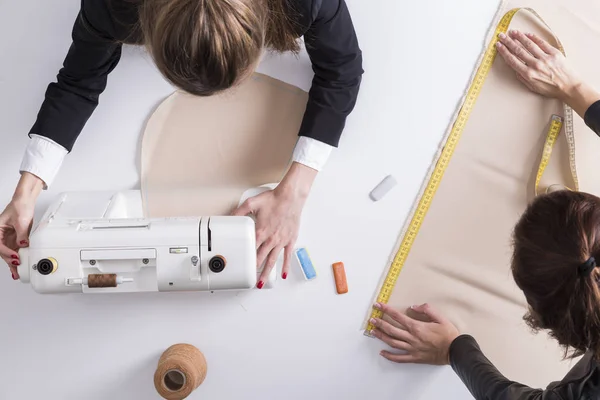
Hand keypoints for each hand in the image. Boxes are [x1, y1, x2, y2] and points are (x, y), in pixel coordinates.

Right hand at [0, 172, 42, 279]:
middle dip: (9, 261)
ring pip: (8, 253)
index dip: (6, 252)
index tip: (15, 256)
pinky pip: (15, 250)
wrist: (25, 201)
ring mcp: (8, 238)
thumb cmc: (19, 206)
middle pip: (3, 251)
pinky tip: (19, 265)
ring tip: (17, 273)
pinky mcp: (16, 239)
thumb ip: (21, 233)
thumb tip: (23, 244)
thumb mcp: (21, 220)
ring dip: (12, 262)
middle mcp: (1, 235)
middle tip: (16, 269)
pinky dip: (17, 257)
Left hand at [232, 162, 316, 287]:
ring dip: (266, 273)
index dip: (245, 260)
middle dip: (254, 271)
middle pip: (260, 259)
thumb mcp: (251, 203)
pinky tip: (282, 274)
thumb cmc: (274, 199)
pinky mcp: (290, 240)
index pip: (250, 249)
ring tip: (262, 283)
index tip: (241, 268)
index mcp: (260, 231)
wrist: (290, 196)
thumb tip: (230, 217)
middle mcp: (270, 239)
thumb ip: (239, 212)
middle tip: (249, 281)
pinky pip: (287, 255)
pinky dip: (285, 266)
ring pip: (272, 261)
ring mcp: (281, 241)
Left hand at [370, 302, 459, 364]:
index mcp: (417, 327)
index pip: (397, 316)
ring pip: (392, 342)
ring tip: (373, 332)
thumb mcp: (440, 317)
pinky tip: (382, 353)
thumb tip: (413, 306)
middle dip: (380, 323)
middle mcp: (412, 338)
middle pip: (391, 329)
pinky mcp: (414, 357)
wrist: (456, 351)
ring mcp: (412, 349)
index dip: (386, 310)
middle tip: (371, 319)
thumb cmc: (448, 334)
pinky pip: (399, 358)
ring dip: (381, 336)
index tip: (378, 305)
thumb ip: (426, 309)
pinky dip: (389, 356)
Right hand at [496, 30, 599, 116]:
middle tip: (502, 35)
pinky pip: (542, 43)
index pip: (512, 60)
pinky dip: (534, 38)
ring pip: (529, 45)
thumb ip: (522, 78)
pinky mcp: (554, 53)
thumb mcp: (532, 87)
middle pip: (519, 50)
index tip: (499, 45)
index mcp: (528, 74)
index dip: (504, 51)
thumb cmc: (551, 89)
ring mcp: (545, 58)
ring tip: (513, 32)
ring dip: (520, 37)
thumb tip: (516, 69)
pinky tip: (527, 34)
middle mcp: (535, 65)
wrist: (569, 86)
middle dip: (509, 42)